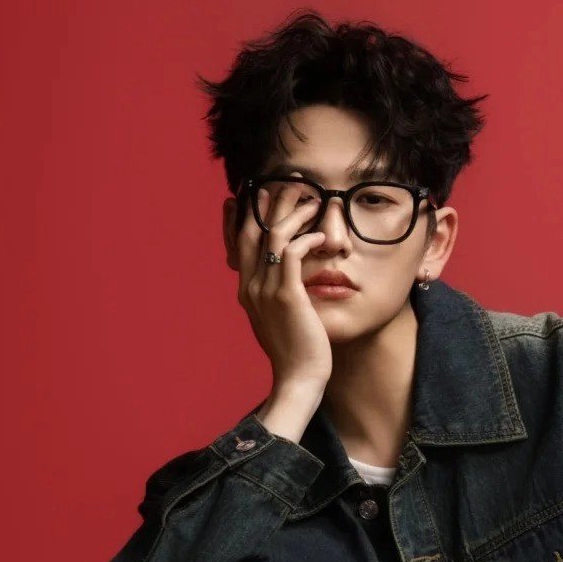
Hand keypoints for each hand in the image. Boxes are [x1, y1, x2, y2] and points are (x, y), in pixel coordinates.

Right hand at [236, 181, 332, 391]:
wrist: (299, 379)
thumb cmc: (296, 352)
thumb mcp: (280, 320)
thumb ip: (276, 296)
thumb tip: (286, 282)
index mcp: (246, 291)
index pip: (240, 240)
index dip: (246, 213)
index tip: (258, 191)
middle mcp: (250, 287)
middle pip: (252, 229)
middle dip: (269, 200)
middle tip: (289, 182)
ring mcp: (266, 291)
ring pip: (273, 234)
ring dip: (294, 213)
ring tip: (313, 202)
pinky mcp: (287, 296)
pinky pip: (292, 252)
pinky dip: (307, 239)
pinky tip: (322, 238)